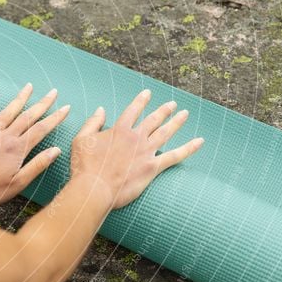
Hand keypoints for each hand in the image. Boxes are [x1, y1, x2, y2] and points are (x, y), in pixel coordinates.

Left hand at [0, 83, 69, 207]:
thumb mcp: (18, 184)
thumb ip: (37, 165)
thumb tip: (56, 150)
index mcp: (17, 149)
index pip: (41, 129)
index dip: (55, 118)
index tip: (66, 108)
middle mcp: (5, 137)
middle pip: (27, 116)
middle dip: (42, 103)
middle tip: (53, 92)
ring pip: (8, 112)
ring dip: (20, 98)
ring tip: (29, 86)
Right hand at [70, 88, 203, 209]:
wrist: (94, 188)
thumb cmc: (84, 166)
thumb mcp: (82, 140)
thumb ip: (92, 123)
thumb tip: (101, 109)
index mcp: (119, 130)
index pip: (132, 110)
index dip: (141, 101)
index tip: (148, 93)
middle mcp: (135, 138)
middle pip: (153, 120)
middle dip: (164, 110)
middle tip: (173, 104)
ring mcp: (146, 152)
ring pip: (166, 133)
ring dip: (176, 122)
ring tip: (184, 114)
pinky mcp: (152, 167)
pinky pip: (175, 156)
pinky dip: (189, 148)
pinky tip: (199, 142)